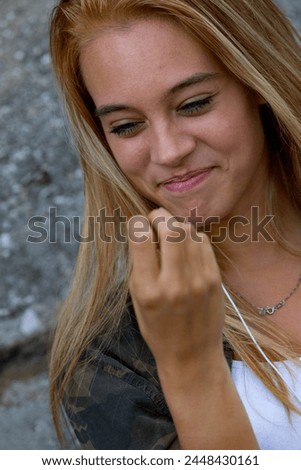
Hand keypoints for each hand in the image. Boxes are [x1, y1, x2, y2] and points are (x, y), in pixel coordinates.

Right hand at [128, 208, 257, 448]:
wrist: (192, 355)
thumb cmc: (158, 329)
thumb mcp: (137, 300)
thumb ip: (139, 265)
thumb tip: (143, 231)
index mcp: (149, 290)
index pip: (141, 238)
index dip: (137, 223)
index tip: (137, 224)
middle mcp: (175, 282)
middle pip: (170, 227)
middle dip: (159, 217)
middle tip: (154, 221)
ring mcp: (199, 279)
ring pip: (188, 230)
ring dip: (175, 224)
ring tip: (169, 233)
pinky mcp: (215, 277)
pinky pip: (203, 242)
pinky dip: (191, 237)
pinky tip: (185, 246)